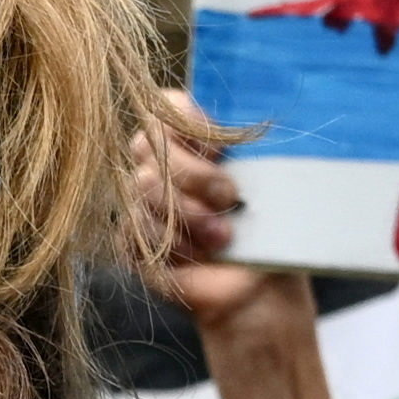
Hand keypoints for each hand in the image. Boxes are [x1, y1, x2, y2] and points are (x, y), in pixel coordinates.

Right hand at [132, 96, 291, 337]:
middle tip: (230, 197)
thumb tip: (228, 124)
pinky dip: (176, 243)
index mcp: (193, 143)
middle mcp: (162, 167)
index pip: (166, 107)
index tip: (218, 147)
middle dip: (193, 172)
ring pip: (144, 185)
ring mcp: (143, 203)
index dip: (186, 121)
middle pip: (148, 142)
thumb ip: (238, 147)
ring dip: (189, 213)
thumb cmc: (266, 233)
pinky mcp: (132, 240)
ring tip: (224, 237)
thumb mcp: (262, 181)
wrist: (259, 292)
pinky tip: (201, 256)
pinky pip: (138, 227)